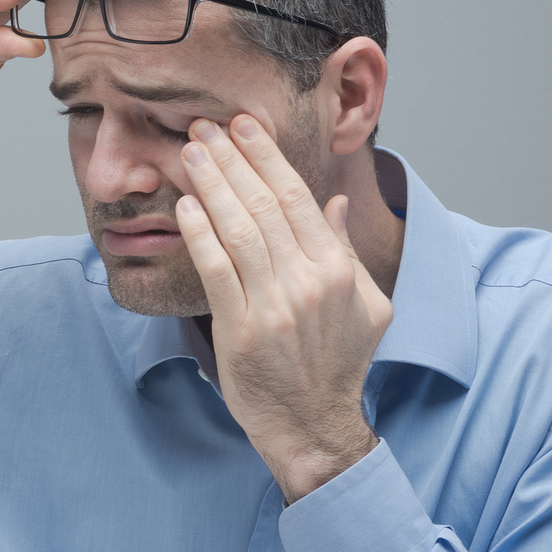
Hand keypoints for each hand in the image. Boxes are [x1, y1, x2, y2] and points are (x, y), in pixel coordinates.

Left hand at [174, 115, 391, 502]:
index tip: (244, 127)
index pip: (299, 198)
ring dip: (211, 185)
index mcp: (339, 271)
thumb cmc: (337, 364)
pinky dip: (200, 234)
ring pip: (238, 230)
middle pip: (264, 205)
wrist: (314, 424)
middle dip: (232, 159)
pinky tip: (186, 205)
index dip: (267, 158)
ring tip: (190, 153)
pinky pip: (216, 270)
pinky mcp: (242, 330)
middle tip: (205, 127)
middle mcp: (310, 283)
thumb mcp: (365, 306)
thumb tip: (335, 202)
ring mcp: (275, 306)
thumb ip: (346, 251)